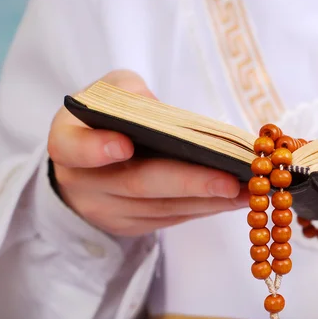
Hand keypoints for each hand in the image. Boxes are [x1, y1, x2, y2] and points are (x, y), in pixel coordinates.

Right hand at [48, 70, 247, 236]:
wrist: (91, 161)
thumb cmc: (106, 118)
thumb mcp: (110, 92)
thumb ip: (129, 93)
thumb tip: (160, 111)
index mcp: (68, 142)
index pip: (74, 148)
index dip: (96, 148)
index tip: (125, 144)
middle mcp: (83, 183)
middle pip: (138, 184)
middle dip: (189, 183)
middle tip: (230, 180)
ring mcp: (108, 211)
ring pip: (163, 208)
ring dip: (209, 200)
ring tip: (249, 190)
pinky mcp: (131, 226)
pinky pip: (172, 218)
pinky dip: (206, 207)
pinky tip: (236, 198)